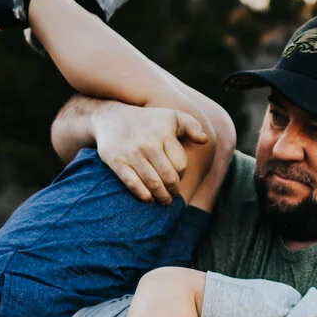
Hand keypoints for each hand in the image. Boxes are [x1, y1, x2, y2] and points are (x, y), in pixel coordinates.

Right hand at [95, 104, 211, 203]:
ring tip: (164, 200)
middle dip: (173, 190)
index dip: (182, 174)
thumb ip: (192, 126)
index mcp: (164, 133)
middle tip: (172, 194)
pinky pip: (132, 183)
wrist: (111, 117)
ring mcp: (132, 153)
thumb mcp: (172, 116)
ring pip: (153, 183)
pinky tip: (148, 199)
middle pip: (169, 177)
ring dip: (161, 197)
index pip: (180, 164)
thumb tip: (204, 140)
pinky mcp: (117, 161)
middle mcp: (149, 143)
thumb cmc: (148, 121)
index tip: (178, 177)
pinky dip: (143, 195)